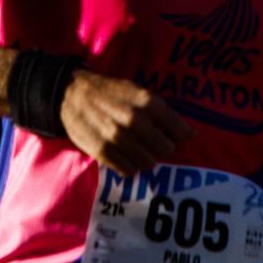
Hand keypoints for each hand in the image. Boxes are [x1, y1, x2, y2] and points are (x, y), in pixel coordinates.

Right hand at [59, 70, 192, 174]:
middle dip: (163, 147)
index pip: (179, 130)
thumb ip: (162, 112)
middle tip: (153, 142)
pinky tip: (125, 156)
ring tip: (138, 149)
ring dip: (146, 159)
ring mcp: (118, 138)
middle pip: (166, 150)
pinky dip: (130, 167)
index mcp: (146, 102)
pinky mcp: (103, 152)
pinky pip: (129, 171)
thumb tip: (191, 135)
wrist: (71, 94)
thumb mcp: (137, 91)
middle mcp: (134, 121)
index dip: (180, 135)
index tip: (176, 136)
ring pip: (149, 163)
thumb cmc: (109, 92)